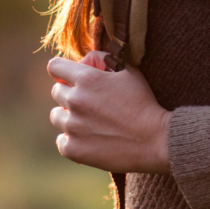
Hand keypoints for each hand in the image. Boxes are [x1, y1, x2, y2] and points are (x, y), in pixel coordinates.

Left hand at [48, 51, 171, 173]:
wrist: (155, 140)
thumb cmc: (143, 103)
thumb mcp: (129, 71)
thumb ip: (103, 59)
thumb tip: (85, 60)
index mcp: (86, 79)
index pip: (54, 67)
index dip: (62, 71)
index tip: (69, 78)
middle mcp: (75, 101)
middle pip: (56, 92)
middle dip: (70, 93)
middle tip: (89, 103)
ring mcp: (72, 127)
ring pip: (56, 116)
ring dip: (68, 117)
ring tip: (89, 122)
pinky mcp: (73, 149)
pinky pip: (61, 140)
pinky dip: (71, 140)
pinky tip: (88, 139)